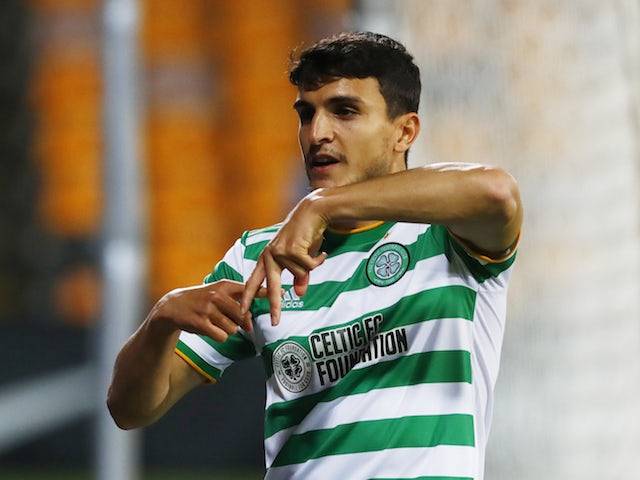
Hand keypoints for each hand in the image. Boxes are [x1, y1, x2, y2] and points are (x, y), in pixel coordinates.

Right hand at [149, 280, 265, 341]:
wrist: (174, 306)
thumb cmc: (202, 301)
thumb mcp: (218, 292)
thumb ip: (237, 300)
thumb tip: (252, 318)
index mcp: (224, 286)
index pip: (249, 289)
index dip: (266, 293)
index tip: (283, 293)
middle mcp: (217, 295)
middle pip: (243, 315)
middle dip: (242, 323)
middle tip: (235, 322)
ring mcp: (208, 309)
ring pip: (233, 328)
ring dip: (228, 330)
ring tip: (215, 322)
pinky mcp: (201, 322)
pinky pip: (222, 336)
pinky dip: (219, 336)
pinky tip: (209, 329)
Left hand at [241, 193, 328, 325]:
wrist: (312, 213)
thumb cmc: (305, 236)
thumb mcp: (300, 259)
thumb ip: (299, 277)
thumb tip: (299, 294)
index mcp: (267, 258)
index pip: (255, 281)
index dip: (249, 297)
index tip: (242, 312)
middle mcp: (270, 255)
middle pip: (272, 287)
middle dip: (275, 306)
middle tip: (275, 322)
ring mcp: (280, 251)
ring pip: (300, 274)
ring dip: (311, 266)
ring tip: (314, 253)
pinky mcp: (292, 249)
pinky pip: (309, 266)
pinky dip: (318, 261)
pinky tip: (320, 252)